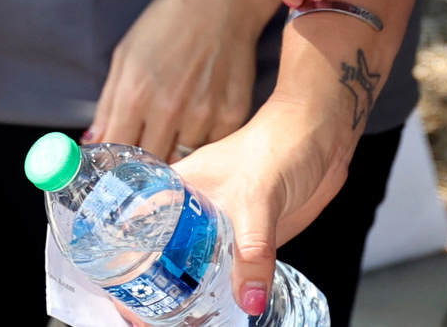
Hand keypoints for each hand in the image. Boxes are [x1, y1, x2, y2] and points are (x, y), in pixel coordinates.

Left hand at [86, 0, 269, 159]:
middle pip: (148, 165)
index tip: (111, 169)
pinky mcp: (232, 117)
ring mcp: (204, 115)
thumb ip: (108, 104)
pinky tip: (198, 129)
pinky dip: (201, 147)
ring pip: (181, 162)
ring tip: (172, 141)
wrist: (223, 1)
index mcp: (136, 92)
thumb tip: (93, 142)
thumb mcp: (126, 55)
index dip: (110, 165)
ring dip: (173, 158)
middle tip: (142, 161)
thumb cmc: (167, 23)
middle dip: (141, 168)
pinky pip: (210, 151)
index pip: (115, 152)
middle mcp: (169, 109)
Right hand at [132, 92, 357, 324]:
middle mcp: (193, 209)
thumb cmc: (279, 144)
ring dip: (190, 294)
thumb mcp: (258, 198)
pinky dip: (224, 293)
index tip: (125, 297)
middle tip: (152, 320)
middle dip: (156, 289)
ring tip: (183, 322)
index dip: (124, 264)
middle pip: (163, 255)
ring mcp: (221, 226)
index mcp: (177, 188)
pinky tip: (222, 311)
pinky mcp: (249, 240)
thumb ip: (252, 250)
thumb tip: (248, 299)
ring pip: (196, 267)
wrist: (322, 139)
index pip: (136, 229)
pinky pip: (230, 273)